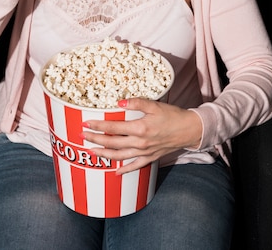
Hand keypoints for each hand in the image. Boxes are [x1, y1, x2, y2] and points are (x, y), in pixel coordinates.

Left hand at [80, 98, 202, 173]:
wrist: (189, 129)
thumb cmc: (172, 115)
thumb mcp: (154, 105)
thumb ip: (136, 102)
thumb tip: (119, 101)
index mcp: (140, 128)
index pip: (113, 127)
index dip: (98, 125)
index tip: (86, 123)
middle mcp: (140, 142)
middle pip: (112, 143)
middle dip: (95, 140)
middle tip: (82, 136)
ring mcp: (145, 152)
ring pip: (119, 156)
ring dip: (103, 154)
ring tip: (91, 152)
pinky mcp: (150, 158)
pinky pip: (134, 166)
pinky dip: (124, 169)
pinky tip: (115, 171)